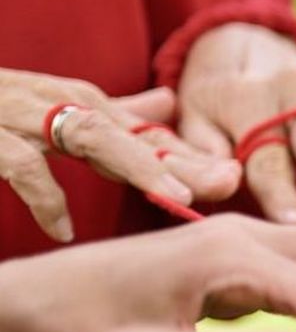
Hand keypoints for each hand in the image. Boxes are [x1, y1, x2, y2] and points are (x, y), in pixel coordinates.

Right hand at [0, 69, 240, 240]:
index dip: (190, 153)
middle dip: (179, 156)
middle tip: (225, 184)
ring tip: (173, 196)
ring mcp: (16, 118)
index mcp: (75, 103)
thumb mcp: (55, 109)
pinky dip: (45, 195)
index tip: (237, 179)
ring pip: (88, 134)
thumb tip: (166, 104)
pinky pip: (21, 162)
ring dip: (135, 164)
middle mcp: (52, 104)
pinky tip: (64, 228)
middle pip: (131, 128)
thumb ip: (110, 113)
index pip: (145, 129)